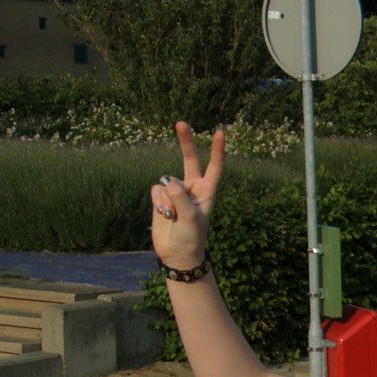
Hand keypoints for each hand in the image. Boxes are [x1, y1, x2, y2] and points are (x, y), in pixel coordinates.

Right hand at [150, 122, 225, 270]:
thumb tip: (167, 181)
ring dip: (167, 199)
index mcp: (207, 191)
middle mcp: (192, 188)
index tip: (220, 132)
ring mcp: (176, 192)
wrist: (176, 254)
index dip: (217, 150)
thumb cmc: (191, 238)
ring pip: (166, 181)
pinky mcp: (161, 198)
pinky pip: (156, 190)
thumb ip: (181, 198)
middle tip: (180, 122)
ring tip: (173, 216)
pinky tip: (163, 215)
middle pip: (189, 159)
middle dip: (185, 141)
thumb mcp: (191, 219)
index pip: (214, 166)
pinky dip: (158, 203)